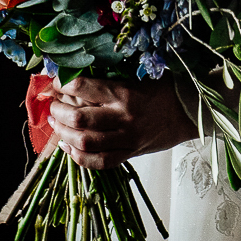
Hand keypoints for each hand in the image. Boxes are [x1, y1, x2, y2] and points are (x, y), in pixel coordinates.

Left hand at [42, 76, 198, 169]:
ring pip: (85, 142)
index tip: (54, 82)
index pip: (83, 86)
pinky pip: (99, 162)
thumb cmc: (162, 89)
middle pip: (79, 118)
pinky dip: (78, 157)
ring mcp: (127, 139)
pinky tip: (69, 148)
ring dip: (63, 134)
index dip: (62, 84)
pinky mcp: (130, 154)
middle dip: (58, 112)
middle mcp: (124, 117)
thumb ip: (106, 82)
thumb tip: (71, 82)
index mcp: (125, 92)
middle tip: (52, 106)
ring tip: (56, 124)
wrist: (188, 111)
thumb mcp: (134, 77)